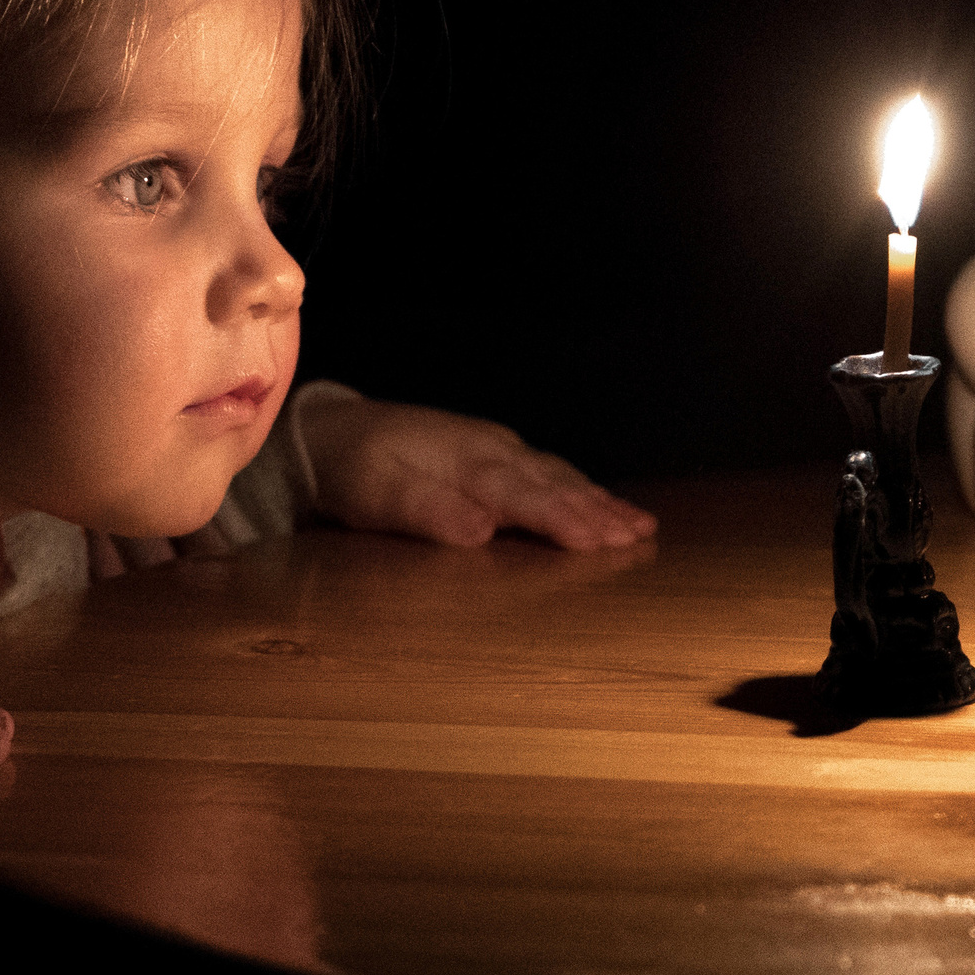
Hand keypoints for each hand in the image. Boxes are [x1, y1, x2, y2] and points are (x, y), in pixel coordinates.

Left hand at [300, 397, 657, 549]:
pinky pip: (550, 471)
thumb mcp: (376, 495)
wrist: (333, 430)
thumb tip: (479, 531)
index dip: (562, 520)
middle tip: (639, 538)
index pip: (524, 495)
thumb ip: (428, 511)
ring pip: (559, 476)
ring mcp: (498, 448)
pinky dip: (583, 488)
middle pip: (554, 484)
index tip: (598, 543)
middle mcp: (492, 450)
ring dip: (600, 501)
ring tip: (640, 526)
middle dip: (598, 512)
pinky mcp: (496, 453)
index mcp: (466, 462)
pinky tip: (603, 502)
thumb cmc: (353, 469)